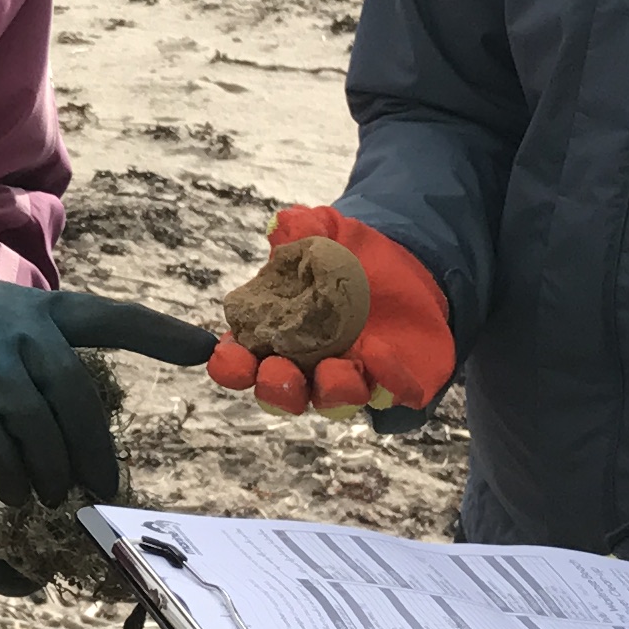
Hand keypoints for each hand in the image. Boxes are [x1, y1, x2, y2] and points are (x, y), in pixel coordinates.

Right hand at [0, 283, 218, 506]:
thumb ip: (30, 360)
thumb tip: (76, 428)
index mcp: (29, 308)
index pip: (106, 317)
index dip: (157, 333)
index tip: (207, 346)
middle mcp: (9, 323)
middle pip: (74, 390)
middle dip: (95, 445)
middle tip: (102, 486)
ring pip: (38, 423)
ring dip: (53, 468)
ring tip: (53, 495)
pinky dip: (12, 475)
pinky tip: (15, 492)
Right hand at [205, 206, 453, 418]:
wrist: (399, 257)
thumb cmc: (345, 249)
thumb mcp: (324, 230)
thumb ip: (301, 228)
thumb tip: (285, 225)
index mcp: (273, 337)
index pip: (242, 363)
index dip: (232, 365)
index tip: (229, 355)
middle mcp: (307, 368)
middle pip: (284, 396)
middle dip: (277, 388)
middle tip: (276, 370)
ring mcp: (351, 378)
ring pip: (335, 403)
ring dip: (330, 392)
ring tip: (332, 369)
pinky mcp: (394, 380)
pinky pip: (391, 393)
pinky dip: (385, 381)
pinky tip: (379, 352)